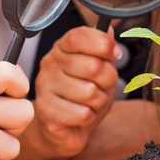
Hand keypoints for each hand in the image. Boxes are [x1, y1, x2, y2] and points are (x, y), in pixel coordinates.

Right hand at [28, 25, 119, 159]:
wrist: (67, 128)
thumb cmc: (83, 95)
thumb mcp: (99, 69)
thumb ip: (103, 49)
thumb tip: (109, 31)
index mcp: (62, 48)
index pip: (79, 36)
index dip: (103, 44)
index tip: (115, 55)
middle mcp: (50, 64)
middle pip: (93, 66)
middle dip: (107, 80)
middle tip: (101, 87)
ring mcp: (45, 87)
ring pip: (90, 92)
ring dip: (99, 102)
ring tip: (90, 103)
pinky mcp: (46, 111)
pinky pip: (83, 113)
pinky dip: (90, 117)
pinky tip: (80, 116)